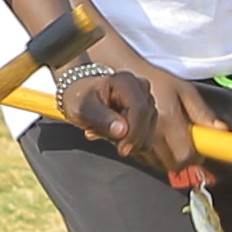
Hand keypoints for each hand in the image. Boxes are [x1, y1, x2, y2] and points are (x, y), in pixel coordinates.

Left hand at [62, 58, 196, 177]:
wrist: (82, 94)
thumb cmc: (80, 98)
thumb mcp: (83, 107)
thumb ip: (101, 118)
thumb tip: (122, 132)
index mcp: (126, 81)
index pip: (140, 110)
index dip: (134, 133)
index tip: (123, 150)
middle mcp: (142, 88)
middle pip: (149, 121)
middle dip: (131, 140)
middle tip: (106, 140)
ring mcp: (148, 101)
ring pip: (151, 132)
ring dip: (130, 141)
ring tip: (106, 134)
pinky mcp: (150, 114)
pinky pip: (148, 136)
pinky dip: (132, 142)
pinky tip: (115, 136)